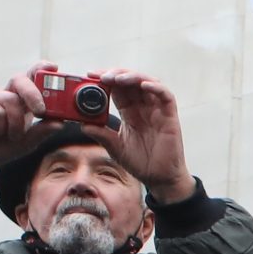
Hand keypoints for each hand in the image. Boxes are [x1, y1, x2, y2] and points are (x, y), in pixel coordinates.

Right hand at [0, 63, 56, 176]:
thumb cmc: (3, 146)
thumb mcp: (28, 141)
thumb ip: (42, 131)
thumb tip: (59, 123)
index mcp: (21, 99)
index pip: (32, 78)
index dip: (41, 69)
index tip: (54, 68)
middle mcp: (7, 94)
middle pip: (20, 80)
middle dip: (33, 94)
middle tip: (40, 111)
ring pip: (10, 101)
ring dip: (14, 124)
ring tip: (8, 136)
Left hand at [95, 69, 195, 204]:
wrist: (159, 179)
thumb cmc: (140, 162)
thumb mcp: (115, 147)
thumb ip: (101, 134)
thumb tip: (82, 125)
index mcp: (130, 112)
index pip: (117, 89)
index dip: (105, 79)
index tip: (90, 75)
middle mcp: (143, 107)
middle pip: (131, 81)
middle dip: (116, 74)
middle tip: (101, 75)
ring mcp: (157, 110)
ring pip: (147, 82)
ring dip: (132, 76)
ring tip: (118, 78)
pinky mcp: (170, 116)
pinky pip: (166, 95)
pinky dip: (156, 87)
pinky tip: (143, 85)